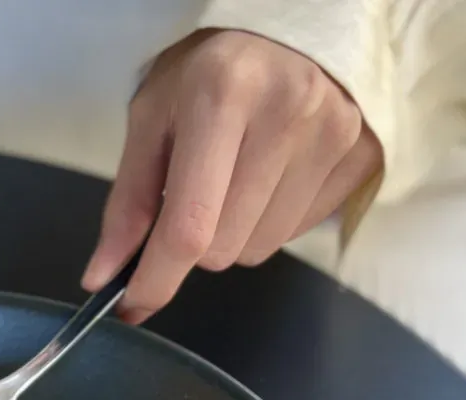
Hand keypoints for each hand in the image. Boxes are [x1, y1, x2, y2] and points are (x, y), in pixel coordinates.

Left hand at [84, 30, 382, 321]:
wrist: (293, 26)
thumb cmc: (212, 70)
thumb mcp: (154, 116)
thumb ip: (128, 203)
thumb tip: (104, 277)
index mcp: (223, 96)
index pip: (189, 225)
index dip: (156, 279)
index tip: (132, 305)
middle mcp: (287, 113)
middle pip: (223, 247)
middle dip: (195, 239)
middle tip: (196, 191)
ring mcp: (334, 134)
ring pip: (261, 249)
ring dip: (235, 232)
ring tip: (237, 174)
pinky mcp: (361, 154)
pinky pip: (298, 233)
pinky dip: (273, 218)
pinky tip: (272, 172)